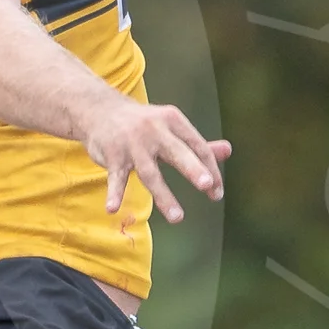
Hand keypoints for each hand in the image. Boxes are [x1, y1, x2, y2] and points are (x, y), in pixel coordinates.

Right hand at [84, 95, 230, 223]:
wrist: (99, 110)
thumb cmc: (143, 124)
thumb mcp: (170, 128)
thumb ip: (197, 143)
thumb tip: (229, 150)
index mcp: (172, 120)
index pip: (197, 146)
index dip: (210, 169)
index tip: (216, 193)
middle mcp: (154, 130)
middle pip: (176, 153)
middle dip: (192, 169)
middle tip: (207, 185)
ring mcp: (132, 144)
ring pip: (150, 172)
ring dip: (163, 195)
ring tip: (178, 218)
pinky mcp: (112, 155)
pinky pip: (115, 178)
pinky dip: (114, 193)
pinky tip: (112, 209)